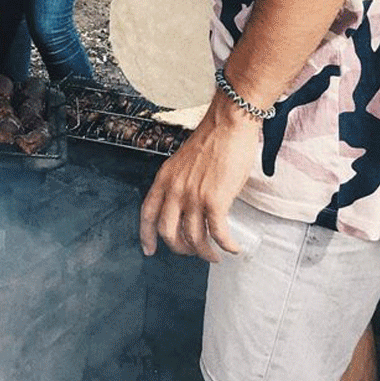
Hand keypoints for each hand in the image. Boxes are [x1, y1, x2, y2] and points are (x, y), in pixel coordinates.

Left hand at [139, 98, 261, 261]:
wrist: (228, 125)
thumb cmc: (212, 140)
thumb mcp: (183, 163)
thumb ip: (181, 183)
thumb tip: (189, 205)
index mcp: (164, 179)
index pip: (147, 213)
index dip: (147, 235)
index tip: (149, 250)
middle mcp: (175, 190)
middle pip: (168, 232)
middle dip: (179, 248)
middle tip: (191, 253)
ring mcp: (193, 196)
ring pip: (193, 237)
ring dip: (205, 252)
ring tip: (214, 255)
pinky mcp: (215, 200)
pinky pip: (218, 233)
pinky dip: (226, 245)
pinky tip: (233, 248)